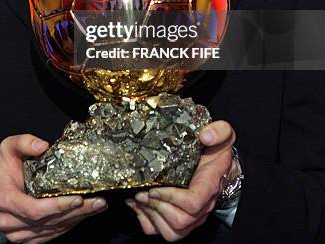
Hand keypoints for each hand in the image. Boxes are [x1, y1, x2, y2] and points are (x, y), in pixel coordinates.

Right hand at [0, 134, 106, 242]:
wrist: (0, 187)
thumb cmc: (7, 168)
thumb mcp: (10, 147)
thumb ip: (23, 142)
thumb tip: (42, 146)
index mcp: (6, 200)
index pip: (34, 210)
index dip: (57, 206)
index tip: (77, 198)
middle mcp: (11, 221)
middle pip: (48, 221)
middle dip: (75, 212)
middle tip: (97, 202)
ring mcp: (20, 232)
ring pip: (53, 228)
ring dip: (78, 218)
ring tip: (97, 205)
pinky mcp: (30, 237)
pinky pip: (53, 233)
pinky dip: (71, 223)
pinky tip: (85, 213)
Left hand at [125, 120, 235, 240]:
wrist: (220, 164)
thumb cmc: (218, 151)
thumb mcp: (224, 134)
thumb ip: (219, 130)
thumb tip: (205, 135)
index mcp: (209, 184)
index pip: (193, 203)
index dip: (171, 198)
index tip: (155, 187)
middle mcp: (202, 205)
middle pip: (180, 221)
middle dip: (156, 207)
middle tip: (142, 192)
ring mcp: (193, 216)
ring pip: (172, 232)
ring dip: (152, 217)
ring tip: (139, 199)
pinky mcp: (183, 219)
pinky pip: (165, 232)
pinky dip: (148, 222)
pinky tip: (139, 206)